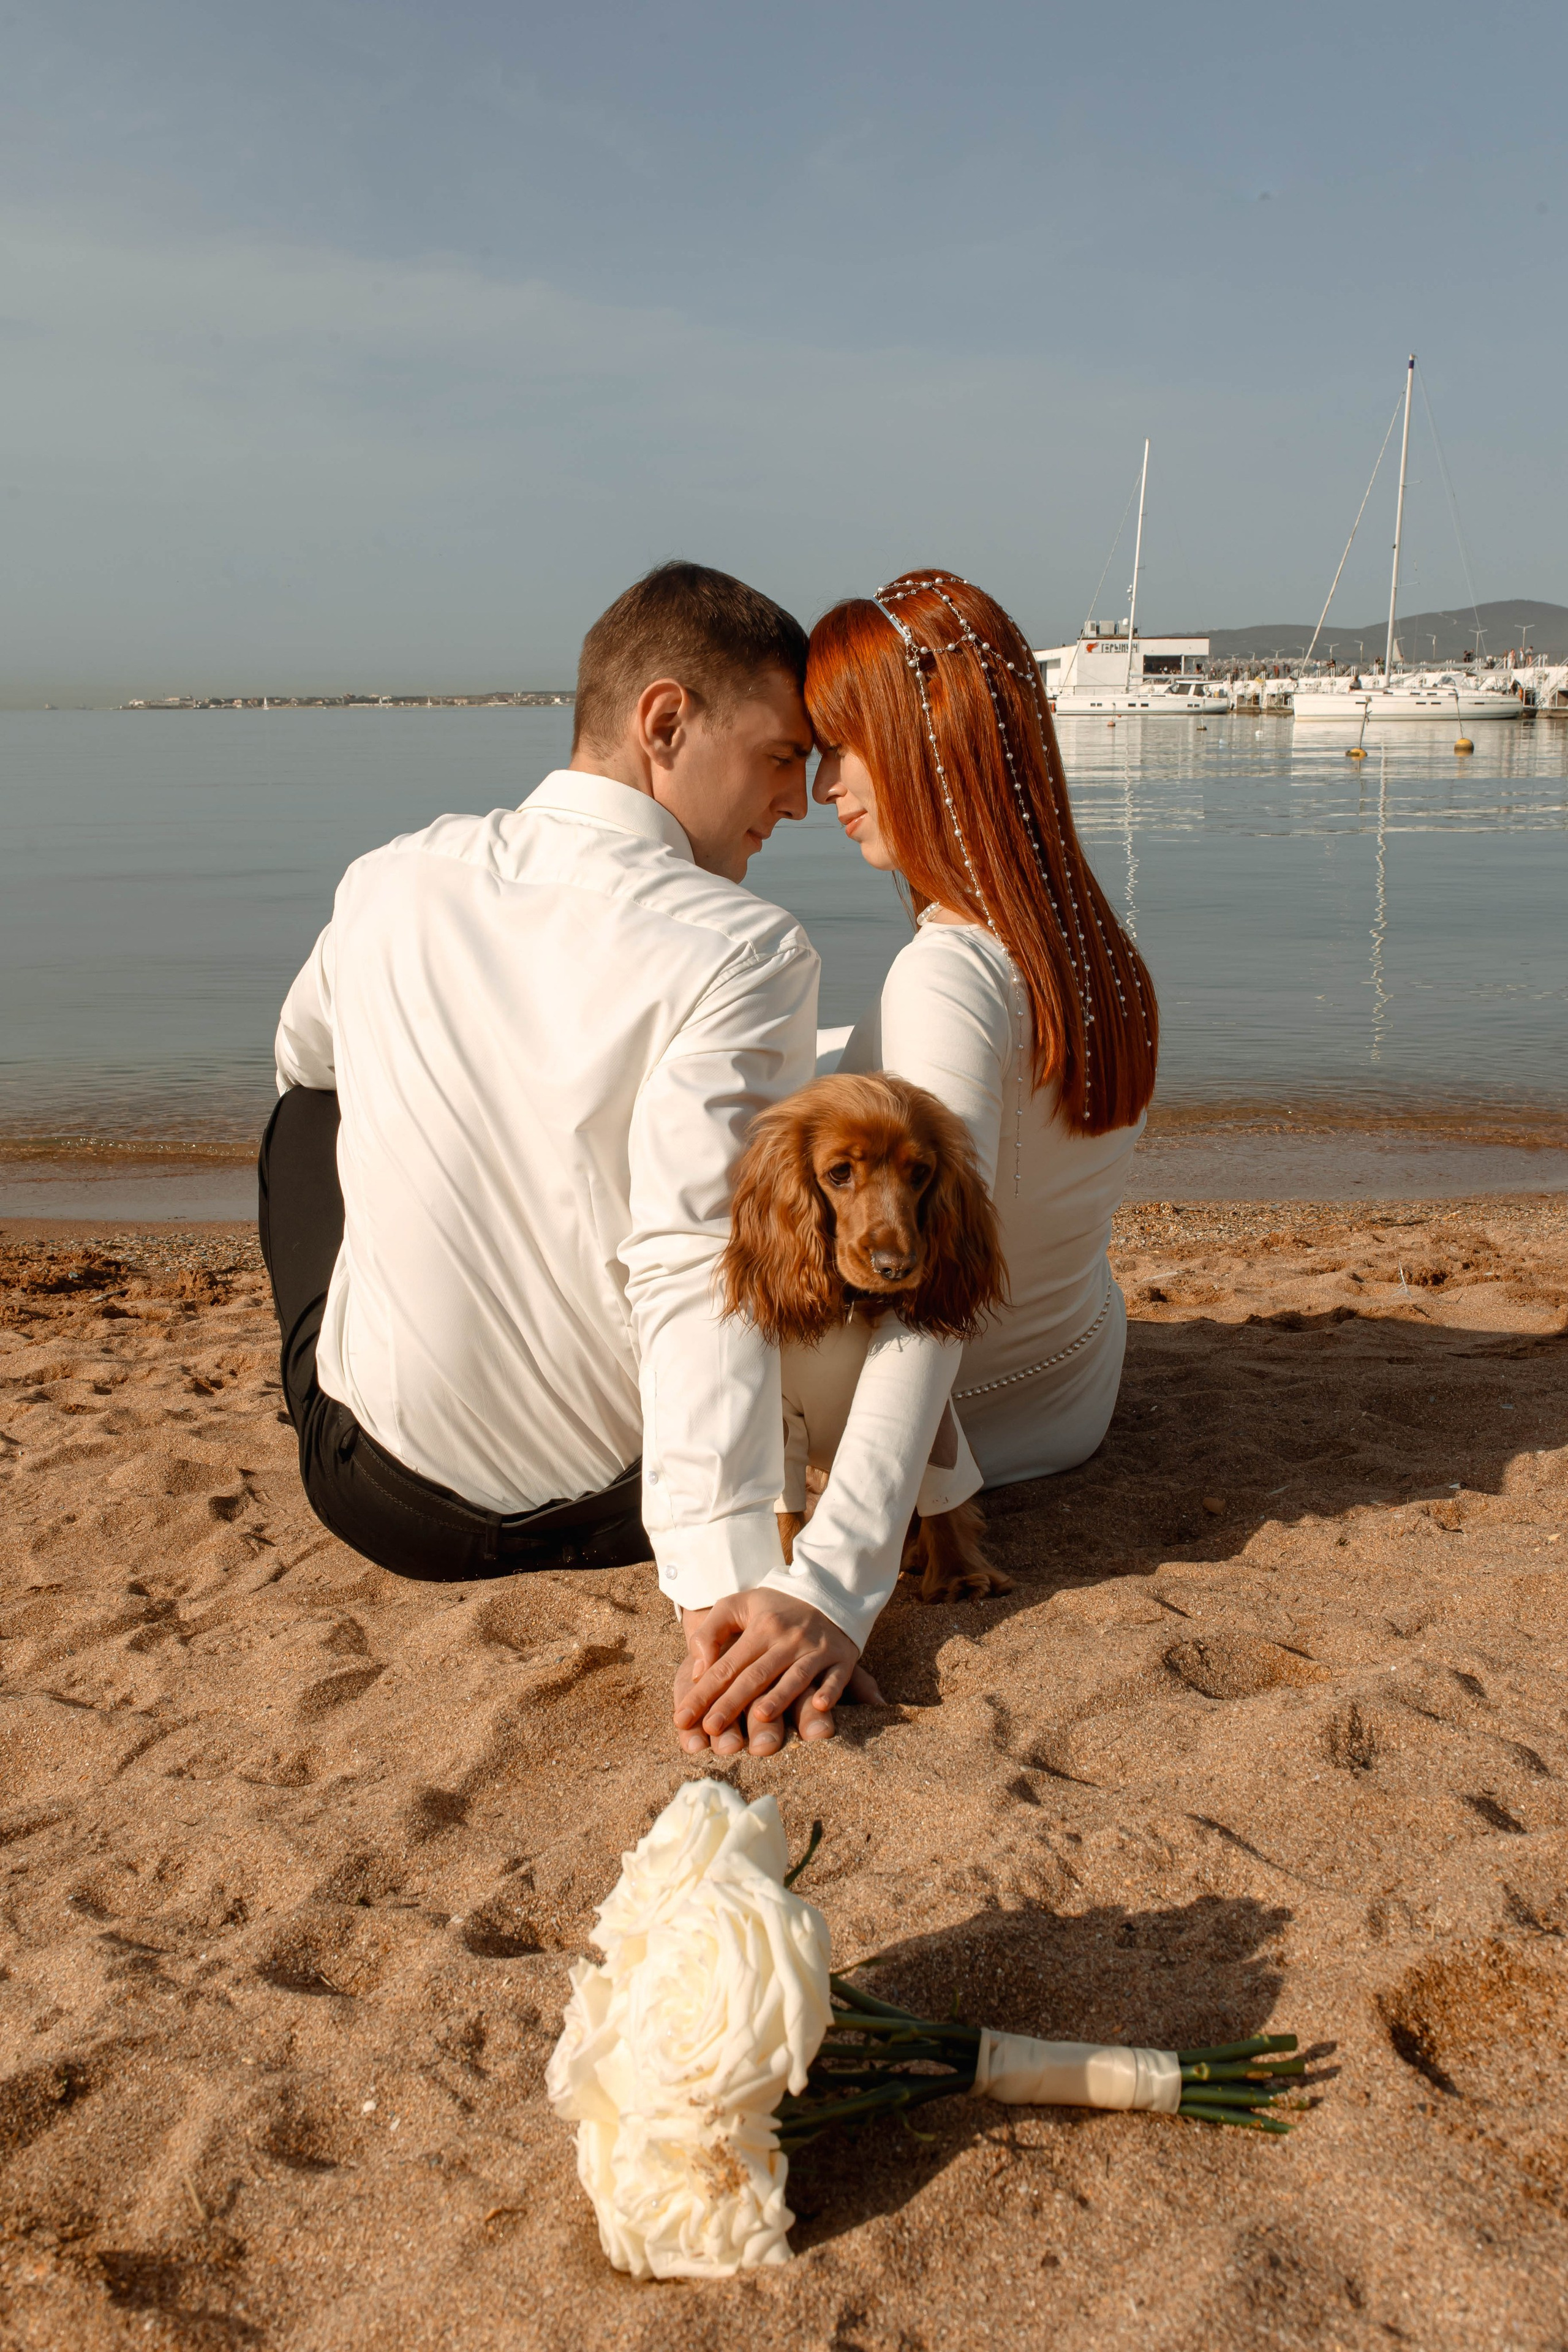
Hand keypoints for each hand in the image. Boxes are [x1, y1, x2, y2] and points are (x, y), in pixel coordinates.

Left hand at [673, 1590, 883, 1757]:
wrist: (827, 1592)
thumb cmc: (775, 1606)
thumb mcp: (738, 1604)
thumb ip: (711, 1632)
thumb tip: (699, 1670)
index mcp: (761, 1628)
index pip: (727, 1666)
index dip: (704, 1693)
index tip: (682, 1718)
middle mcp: (788, 1640)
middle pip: (756, 1676)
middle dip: (732, 1703)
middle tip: (710, 1728)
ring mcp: (816, 1649)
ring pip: (795, 1677)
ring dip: (779, 1697)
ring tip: (759, 1718)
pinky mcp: (842, 1658)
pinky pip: (836, 1677)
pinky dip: (830, 1691)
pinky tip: (820, 1706)